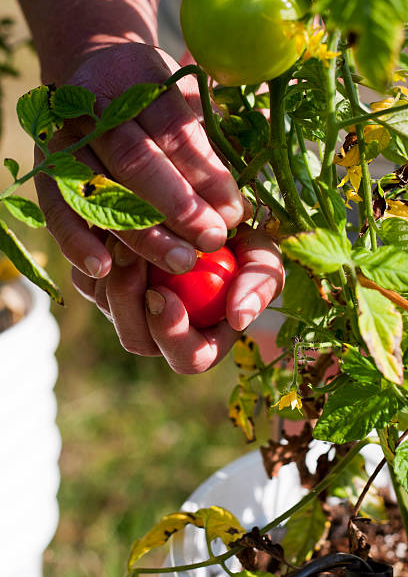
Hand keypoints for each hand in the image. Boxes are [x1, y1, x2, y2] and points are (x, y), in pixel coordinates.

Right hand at [35, 42, 245, 278]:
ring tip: (179, 261)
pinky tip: (103, 268)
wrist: (94, 75)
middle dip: (179, 207)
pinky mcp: (45, 170)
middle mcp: (93, 105)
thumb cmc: (154, 99)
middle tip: (212, 240)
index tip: (235, 212)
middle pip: (137, 160)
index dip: (207, 174)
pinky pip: (57, 209)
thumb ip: (212, 146)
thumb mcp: (187, 101)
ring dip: (141, 233)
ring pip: (101, 189)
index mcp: (137, 78)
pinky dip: (77, 240)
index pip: (176, 130)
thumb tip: (241, 209)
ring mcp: (63, 138)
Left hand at [72, 224, 284, 374]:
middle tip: (132, 255)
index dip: (172, 334)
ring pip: (107, 308)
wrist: (208, 218)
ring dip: (113, 272)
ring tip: (126, 230)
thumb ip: (259, 286)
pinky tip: (115, 227)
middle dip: (129, 299)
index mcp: (203, 340)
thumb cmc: (242, 245)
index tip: (163, 295)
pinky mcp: (103, 287)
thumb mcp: (263, 258)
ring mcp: (130, 313)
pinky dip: (97, 256)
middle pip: (136, 339)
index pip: (187, 358)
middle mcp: (162, 334)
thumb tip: (239, 319)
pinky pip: (88, 281)